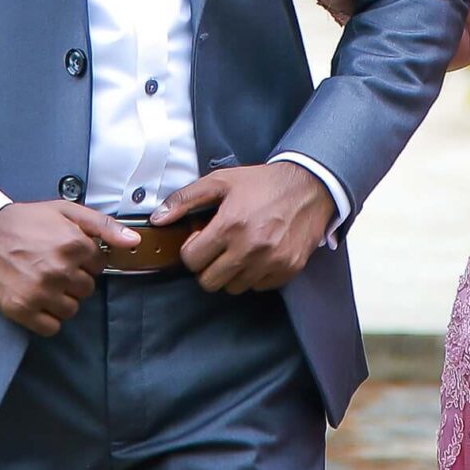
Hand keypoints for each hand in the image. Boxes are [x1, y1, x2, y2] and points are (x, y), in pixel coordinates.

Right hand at [0, 200, 138, 335]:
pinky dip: (46, 317)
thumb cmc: (21, 220)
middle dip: (74, 280)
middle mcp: (59, 269)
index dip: (85, 260)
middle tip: (51, 267)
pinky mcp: (21, 309)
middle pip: (87, 289)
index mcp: (73, 244)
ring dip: (61, 299)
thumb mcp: (64, 211)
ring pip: (71, 310)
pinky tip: (36, 299)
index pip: (99, 265)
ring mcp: (40, 291)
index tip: (67, 254)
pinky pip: (51, 327)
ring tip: (43, 282)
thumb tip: (134, 240)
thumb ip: (103, 225)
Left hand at [152, 162, 337, 294]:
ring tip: (239, 249)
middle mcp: (250, 248)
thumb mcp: (221, 181)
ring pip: (233, 288)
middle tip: (218, 248)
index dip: (192, 249)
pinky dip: (254, 275)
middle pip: (209, 282)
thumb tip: (158, 218)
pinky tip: (258, 254)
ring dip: (231, 272)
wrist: (310, 186)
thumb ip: (185, 199)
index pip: (192, 260)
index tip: (201, 240)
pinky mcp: (288, 270)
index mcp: (230, 225)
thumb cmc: (263, 184)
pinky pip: (258, 287)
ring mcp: (271, 262)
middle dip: (208, 266)